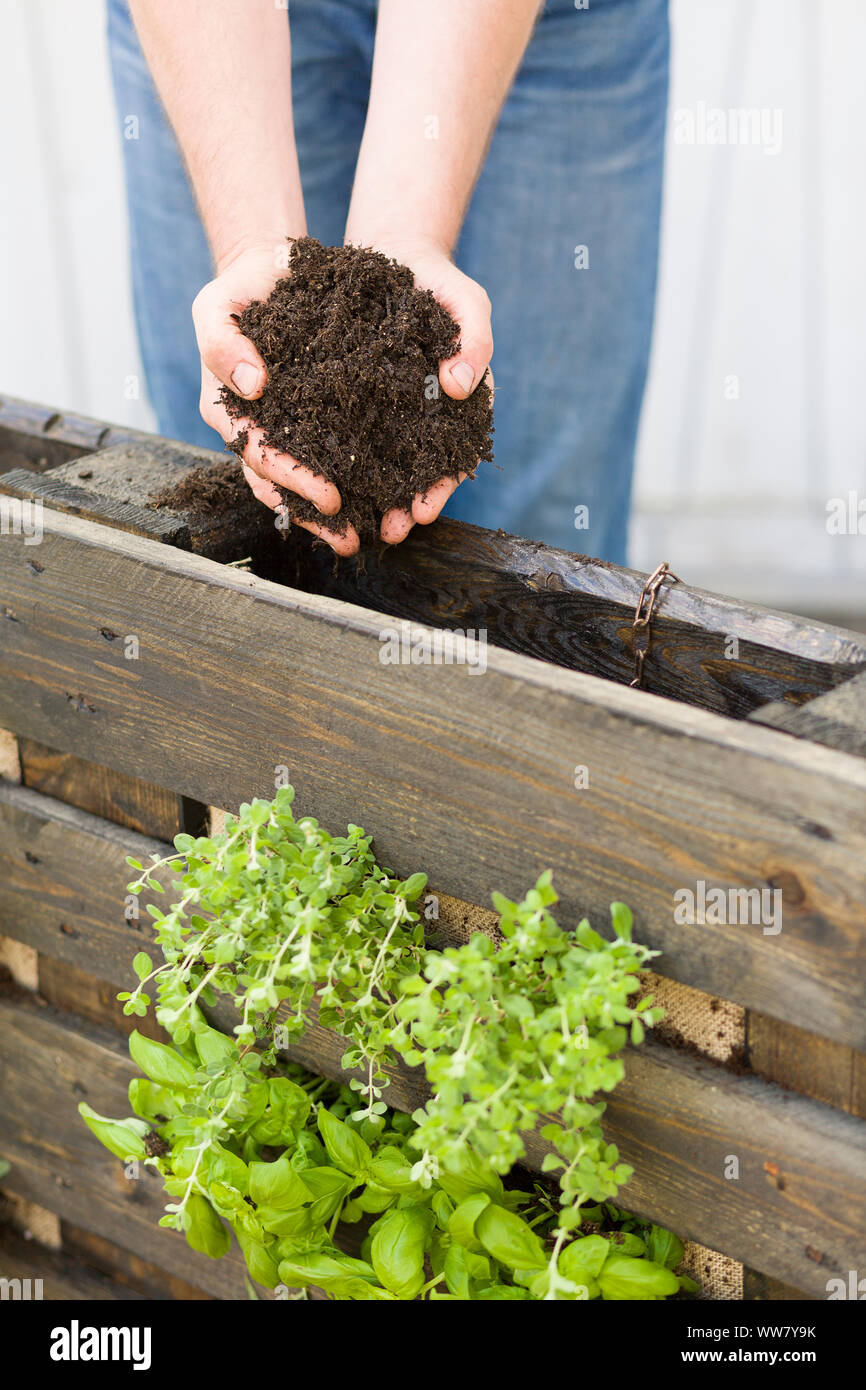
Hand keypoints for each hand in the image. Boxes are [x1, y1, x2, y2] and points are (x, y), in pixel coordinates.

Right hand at [193, 244, 359, 555]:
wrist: (275, 269)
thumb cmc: (243, 287)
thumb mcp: (217, 304)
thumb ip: (222, 343)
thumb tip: (255, 387)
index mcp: (229, 410)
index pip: (259, 455)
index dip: (292, 480)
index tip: (330, 497)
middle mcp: (256, 427)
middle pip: (282, 483)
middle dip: (315, 514)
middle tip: (351, 537)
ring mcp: (286, 426)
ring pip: (304, 480)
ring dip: (331, 514)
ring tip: (366, 535)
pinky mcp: (316, 417)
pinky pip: (333, 453)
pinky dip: (353, 479)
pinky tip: (380, 499)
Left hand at [360, 236, 493, 545]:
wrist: (392, 259)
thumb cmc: (437, 281)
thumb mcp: (466, 301)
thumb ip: (475, 340)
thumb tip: (461, 385)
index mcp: (458, 406)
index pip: (455, 456)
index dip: (441, 485)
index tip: (424, 508)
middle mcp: (425, 418)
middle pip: (417, 472)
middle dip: (404, 505)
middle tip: (391, 531)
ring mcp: (389, 413)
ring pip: (381, 464)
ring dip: (372, 497)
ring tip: (358, 526)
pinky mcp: (354, 402)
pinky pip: (346, 437)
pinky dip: (338, 463)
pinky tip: (323, 486)